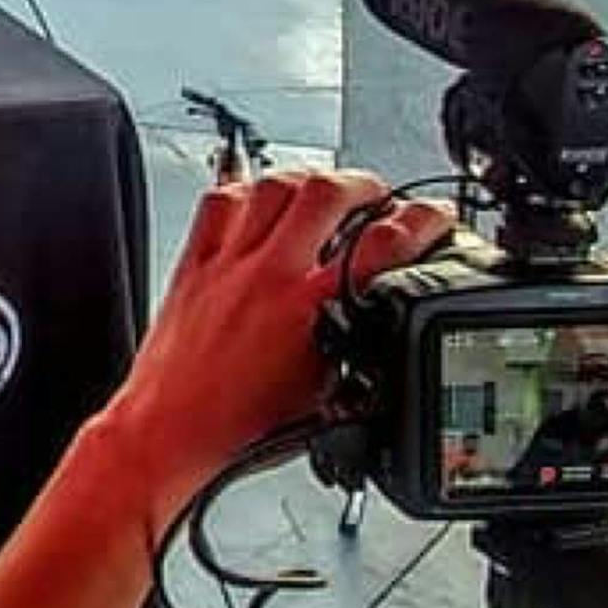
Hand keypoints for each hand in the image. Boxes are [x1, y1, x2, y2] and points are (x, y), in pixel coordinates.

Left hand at [102, 170, 453, 488]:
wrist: (171, 430)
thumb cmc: (238, 426)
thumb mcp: (324, 393)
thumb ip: (355, 352)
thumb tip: (381, 332)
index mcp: (310, 309)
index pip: (384, 244)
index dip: (422, 221)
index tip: (436, 216)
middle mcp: (270, 275)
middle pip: (327, 192)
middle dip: (364, 183)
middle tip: (378, 194)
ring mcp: (229, 263)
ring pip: (272, 185)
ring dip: (308, 177)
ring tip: (325, 185)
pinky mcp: (194, 264)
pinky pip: (219, 202)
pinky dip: (245, 189)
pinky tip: (259, 196)